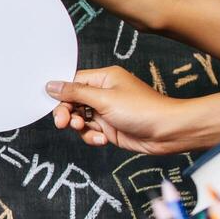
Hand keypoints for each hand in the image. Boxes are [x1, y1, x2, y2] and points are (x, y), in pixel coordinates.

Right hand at [46, 65, 196, 153]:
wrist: (167, 132)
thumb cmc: (143, 110)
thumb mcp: (104, 99)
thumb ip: (75, 92)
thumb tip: (52, 85)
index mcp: (104, 79)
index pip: (72, 82)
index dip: (60, 95)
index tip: (53, 106)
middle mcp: (103, 93)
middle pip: (72, 102)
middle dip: (67, 114)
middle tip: (64, 123)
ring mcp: (106, 111)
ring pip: (78, 119)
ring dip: (80, 127)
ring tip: (88, 130)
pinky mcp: (109, 127)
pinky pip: (89, 131)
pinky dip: (92, 136)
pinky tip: (103, 139)